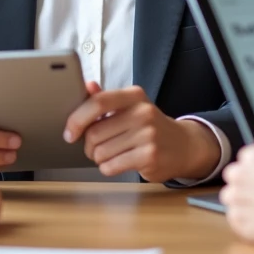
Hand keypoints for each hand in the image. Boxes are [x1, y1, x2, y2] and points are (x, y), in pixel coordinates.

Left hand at [62, 81, 220, 182]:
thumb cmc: (150, 126)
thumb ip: (106, 98)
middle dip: (88, 145)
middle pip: (95, 133)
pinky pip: (111, 166)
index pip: (97, 103)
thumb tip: (87, 85)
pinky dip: (108, 168)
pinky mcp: (149, 156)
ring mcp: (148, 135)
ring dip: (99, 158)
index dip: (77, 119)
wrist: (184, 145)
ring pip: (101, 152)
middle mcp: (142, 112)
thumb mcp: (131, 106)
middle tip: (95, 147)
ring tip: (111, 154)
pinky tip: (119, 163)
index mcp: (134, 95)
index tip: (69, 132)